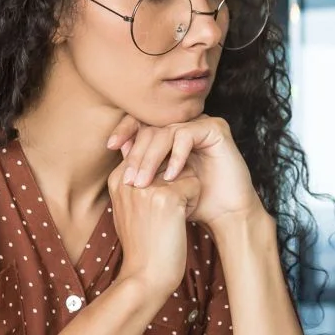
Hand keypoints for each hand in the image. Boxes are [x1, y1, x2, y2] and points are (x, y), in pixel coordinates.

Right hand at [107, 163, 200, 298]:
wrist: (145, 276)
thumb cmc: (142, 244)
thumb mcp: (129, 207)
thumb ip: (135, 179)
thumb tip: (144, 152)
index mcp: (118, 178)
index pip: (150, 151)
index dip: (162, 175)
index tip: (157, 203)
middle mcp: (130, 177)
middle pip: (168, 157)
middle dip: (174, 180)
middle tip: (164, 212)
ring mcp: (147, 186)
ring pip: (183, 169)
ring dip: (184, 191)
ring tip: (169, 216)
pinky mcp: (167, 196)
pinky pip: (194, 184)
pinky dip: (193, 202)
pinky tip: (179, 221)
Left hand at [109, 115, 263, 225]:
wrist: (224, 214)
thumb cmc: (191, 201)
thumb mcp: (158, 183)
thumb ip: (142, 163)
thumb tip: (116, 146)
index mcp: (171, 130)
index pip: (143, 120)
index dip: (125, 129)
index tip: (110, 146)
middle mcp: (186, 122)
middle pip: (152, 125)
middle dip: (137, 152)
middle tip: (129, 177)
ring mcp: (201, 123)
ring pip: (166, 130)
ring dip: (151, 157)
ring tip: (143, 182)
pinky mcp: (216, 128)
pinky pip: (187, 134)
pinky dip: (176, 156)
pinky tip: (170, 176)